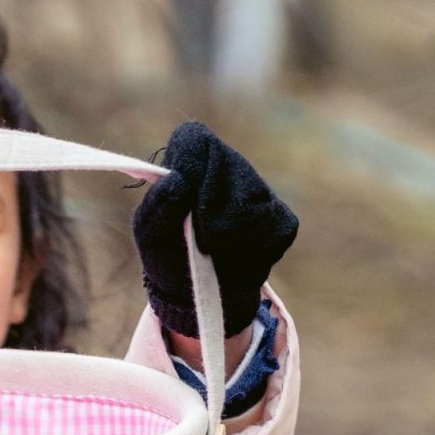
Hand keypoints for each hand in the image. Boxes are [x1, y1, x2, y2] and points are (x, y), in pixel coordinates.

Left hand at [132, 121, 297, 338]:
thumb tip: (178, 180)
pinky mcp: (283, 219)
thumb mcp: (151, 235)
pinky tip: (238, 255)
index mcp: (190, 159)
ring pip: (252, 203)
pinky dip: (253, 250)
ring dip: (229, 235)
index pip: (195, 139)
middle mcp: (230, 165)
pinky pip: (273, 227)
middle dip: (209, 209)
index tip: (184, 197)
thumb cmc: (168, 255)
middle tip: (197, 235)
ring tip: (215, 248)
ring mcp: (261, 190)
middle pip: (228, 168)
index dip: (190, 166)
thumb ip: (159, 206)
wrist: (198, 295)